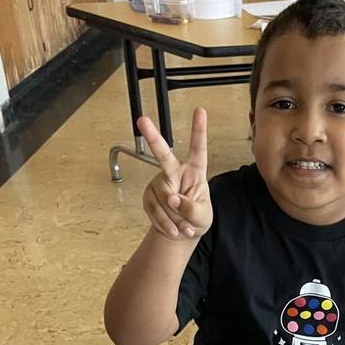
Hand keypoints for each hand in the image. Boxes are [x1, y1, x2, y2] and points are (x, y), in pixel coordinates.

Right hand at [138, 108, 212, 240]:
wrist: (181, 233)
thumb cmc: (197, 219)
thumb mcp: (202, 216)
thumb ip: (191, 208)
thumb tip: (173, 199)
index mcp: (195, 172)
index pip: (198, 150)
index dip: (199, 131)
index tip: (200, 111)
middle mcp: (175, 172)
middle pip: (163, 154)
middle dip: (153, 137)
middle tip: (142, 120)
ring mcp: (160, 183)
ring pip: (164, 198)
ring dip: (174, 218)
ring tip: (183, 228)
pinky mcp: (149, 196)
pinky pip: (155, 210)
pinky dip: (165, 224)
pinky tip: (174, 230)